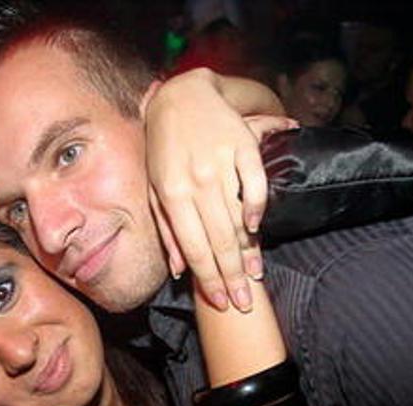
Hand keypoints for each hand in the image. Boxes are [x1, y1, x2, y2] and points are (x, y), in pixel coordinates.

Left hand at [146, 68, 295, 310]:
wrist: (181, 96)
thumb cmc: (163, 149)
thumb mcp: (155, 188)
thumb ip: (167, 229)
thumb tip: (179, 270)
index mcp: (171, 195)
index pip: (193, 247)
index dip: (208, 278)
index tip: (219, 302)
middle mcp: (196, 181)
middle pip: (218, 240)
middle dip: (232, 276)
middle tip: (244, 303)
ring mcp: (220, 163)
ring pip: (237, 217)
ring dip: (248, 252)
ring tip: (256, 277)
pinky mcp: (242, 146)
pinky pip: (255, 183)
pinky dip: (258, 207)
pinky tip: (257, 227)